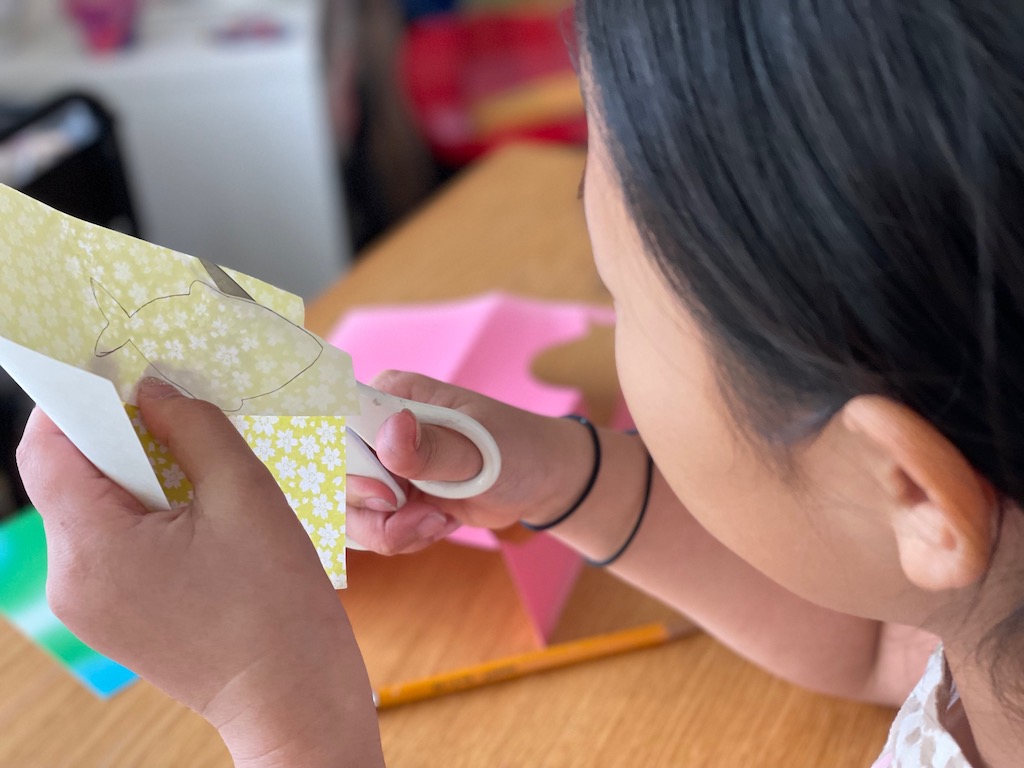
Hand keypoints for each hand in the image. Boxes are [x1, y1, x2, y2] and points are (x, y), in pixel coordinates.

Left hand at [17, 378, 382, 766]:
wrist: (293, 699)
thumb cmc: (278, 604)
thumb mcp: (245, 494)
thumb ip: (192, 427)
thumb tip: (153, 391)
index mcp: (95, 548)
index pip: (48, 448)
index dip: (77, 398)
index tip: (118, 368)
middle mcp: (71, 579)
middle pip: (66, 476)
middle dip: (116, 434)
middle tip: (175, 414)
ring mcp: (87, 604)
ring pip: (89, 507)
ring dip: (133, 473)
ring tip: (197, 471)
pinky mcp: (111, 616)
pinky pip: (108, 542)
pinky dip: (141, 511)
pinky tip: (195, 513)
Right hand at [347, 371, 593, 554]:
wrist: (538, 481)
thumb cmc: (517, 450)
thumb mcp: (481, 450)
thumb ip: (433, 448)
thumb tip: (392, 431)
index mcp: (391, 396)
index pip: (332, 423)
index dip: (344, 468)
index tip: (388, 496)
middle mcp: (374, 428)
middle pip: (330, 477)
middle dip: (371, 513)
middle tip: (421, 516)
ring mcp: (377, 465)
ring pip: (344, 511)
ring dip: (388, 532)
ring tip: (436, 523)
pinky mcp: (385, 497)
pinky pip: (368, 530)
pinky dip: (401, 538)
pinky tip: (437, 524)